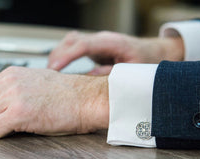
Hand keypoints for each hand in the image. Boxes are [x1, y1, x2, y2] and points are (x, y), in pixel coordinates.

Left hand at [0, 67, 108, 137]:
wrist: (86, 99)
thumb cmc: (66, 94)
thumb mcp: (35, 81)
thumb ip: (12, 88)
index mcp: (10, 74)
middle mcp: (9, 83)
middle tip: (4, 122)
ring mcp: (13, 97)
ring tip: (14, 126)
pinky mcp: (19, 113)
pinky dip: (0, 134)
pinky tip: (17, 130)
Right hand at [48, 31, 183, 74]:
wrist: (152, 53)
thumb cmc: (145, 61)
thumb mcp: (131, 72)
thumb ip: (110, 74)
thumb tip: (88, 78)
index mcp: (113, 43)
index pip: (84, 45)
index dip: (68, 56)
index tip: (55, 68)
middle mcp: (102, 39)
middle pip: (73, 40)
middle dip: (57, 55)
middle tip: (47, 73)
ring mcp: (97, 41)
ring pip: (71, 41)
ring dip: (59, 54)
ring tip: (51, 72)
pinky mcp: (94, 46)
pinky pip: (74, 47)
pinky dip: (64, 55)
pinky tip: (59, 67)